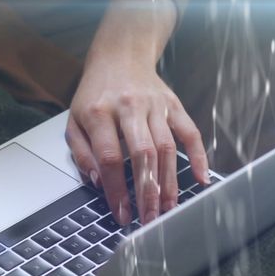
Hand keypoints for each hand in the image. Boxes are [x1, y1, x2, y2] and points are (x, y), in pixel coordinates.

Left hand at [67, 62, 208, 223]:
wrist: (119, 56)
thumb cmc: (94, 94)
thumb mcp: (74, 121)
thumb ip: (81, 153)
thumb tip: (97, 183)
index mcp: (99, 113)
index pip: (109, 158)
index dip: (116, 189)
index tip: (121, 213)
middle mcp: (129, 108)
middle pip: (142, 154)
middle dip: (147, 191)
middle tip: (149, 219)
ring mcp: (155, 106)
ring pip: (166, 148)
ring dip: (169, 183)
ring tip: (168, 209)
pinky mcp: (173, 105)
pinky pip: (190, 133)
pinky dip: (198, 157)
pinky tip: (200, 179)